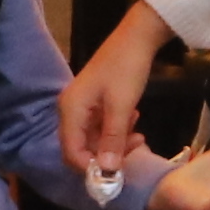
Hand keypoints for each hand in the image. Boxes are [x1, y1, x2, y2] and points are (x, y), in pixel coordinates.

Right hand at [58, 3, 179, 180]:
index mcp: (71, 110)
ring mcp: (83, 107)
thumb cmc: (127, 68)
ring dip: (116, 142)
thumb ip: (112, 140)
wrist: (138, 37)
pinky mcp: (95, 104)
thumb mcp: (122, 107)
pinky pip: (102, 127)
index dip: (90, 167)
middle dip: (108, 154)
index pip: (71, 152)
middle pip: (82, 148)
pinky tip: (133, 121)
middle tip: (134, 146)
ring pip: (95, 139)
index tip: (115, 172)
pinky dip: (117, 130)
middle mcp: (71, 110)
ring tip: (137, 133)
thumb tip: (107, 172)